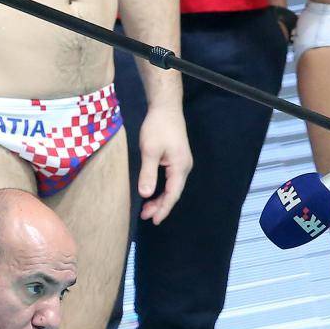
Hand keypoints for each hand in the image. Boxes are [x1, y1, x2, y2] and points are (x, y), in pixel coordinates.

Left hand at [136, 106, 191, 223]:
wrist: (166, 107)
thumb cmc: (158, 127)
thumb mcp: (150, 150)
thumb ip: (148, 173)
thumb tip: (146, 194)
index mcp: (180, 167)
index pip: (173, 194)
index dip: (163, 209)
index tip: (153, 220)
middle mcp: (184, 167)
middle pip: (174, 192)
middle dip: (160, 206)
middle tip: (145, 216)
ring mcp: (181, 163)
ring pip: (172, 187)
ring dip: (160, 198)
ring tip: (147, 208)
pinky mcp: (177, 159)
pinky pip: (171, 180)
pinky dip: (162, 188)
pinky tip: (153, 192)